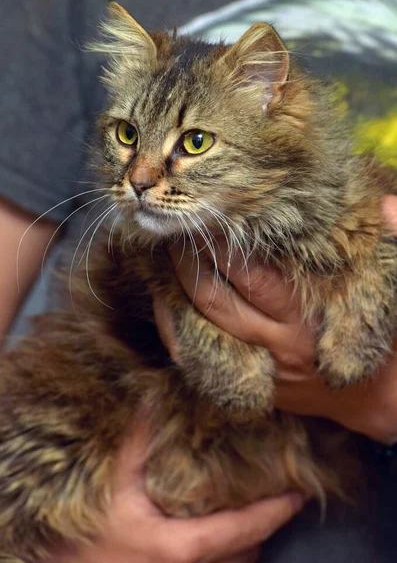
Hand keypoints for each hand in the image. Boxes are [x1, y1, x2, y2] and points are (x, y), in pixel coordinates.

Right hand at [48, 422, 304, 562]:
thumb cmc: (85, 531)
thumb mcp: (113, 480)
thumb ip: (137, 436)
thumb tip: (153, 390)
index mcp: (180, 548)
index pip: (240, 531)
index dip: (273, 513)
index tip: (299, 496)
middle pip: (244, 556)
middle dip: (265, 528)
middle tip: (280, 495)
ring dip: (247, 544)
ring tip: (257, 512)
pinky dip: (226, 556)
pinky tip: (220, 534)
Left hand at [157, 196, 396, 443]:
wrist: (381, 397)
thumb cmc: (385, 332)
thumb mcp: (390, 287)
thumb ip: (393, 243)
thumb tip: (388, 202)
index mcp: (307, 314)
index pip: (252, 274)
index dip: (224, 243)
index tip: (208, 214)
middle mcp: (276, 341)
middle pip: (216, 296)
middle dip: (191, 258)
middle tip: (177, 226)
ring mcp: (259, 365)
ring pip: (202, 323)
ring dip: (177, 286)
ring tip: (166, 252)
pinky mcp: (250, 380)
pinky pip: (198, 356)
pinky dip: (176, 327)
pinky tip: (165, 299)